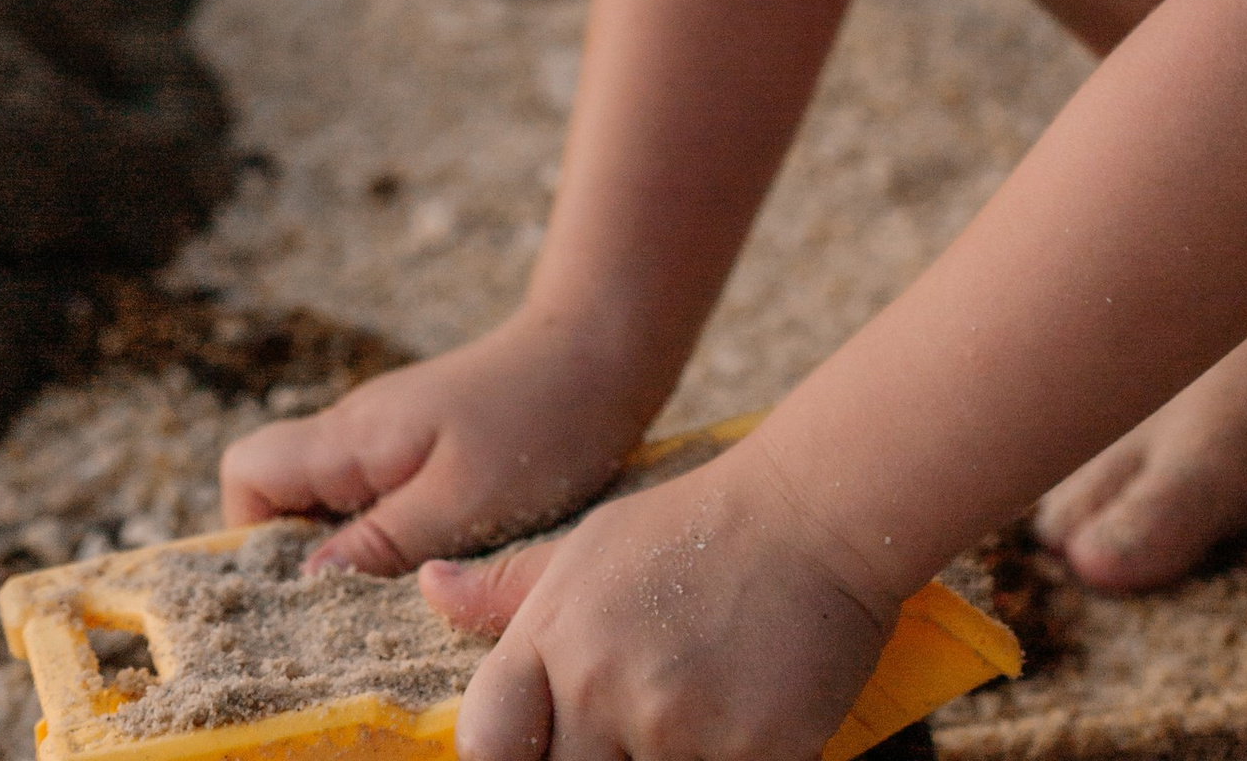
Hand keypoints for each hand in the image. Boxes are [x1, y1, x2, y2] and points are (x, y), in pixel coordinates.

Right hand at [218, 316, 652, 575]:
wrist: (605, 348)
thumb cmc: (542, 419)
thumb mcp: (462, 500)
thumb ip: (379, 541)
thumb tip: (302, 584)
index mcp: (351, 437)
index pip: (247, 474)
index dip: (253, 536)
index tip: (305, 584)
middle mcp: (359, 431)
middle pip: (282, 498)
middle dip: (307, 559)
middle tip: (363, 602)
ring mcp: (392, 436)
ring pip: (335, 504)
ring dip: (358, 553)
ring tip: (410, 584)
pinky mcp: (429, 446)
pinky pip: (382, 499)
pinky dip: (396, 537)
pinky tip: (444, 558)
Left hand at [428, 446, 890, 760]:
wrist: (818, 510)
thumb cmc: (700, 526)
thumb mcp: (592, 545)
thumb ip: (508, 587)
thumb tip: (428, 587)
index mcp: (552, 635)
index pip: (486, 745)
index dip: (508, 760)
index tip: (545, 750)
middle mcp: (599, 684)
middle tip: (631, 727)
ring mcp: (672, 724)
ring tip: (686, 720)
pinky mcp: (748, 754)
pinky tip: (736, 733)